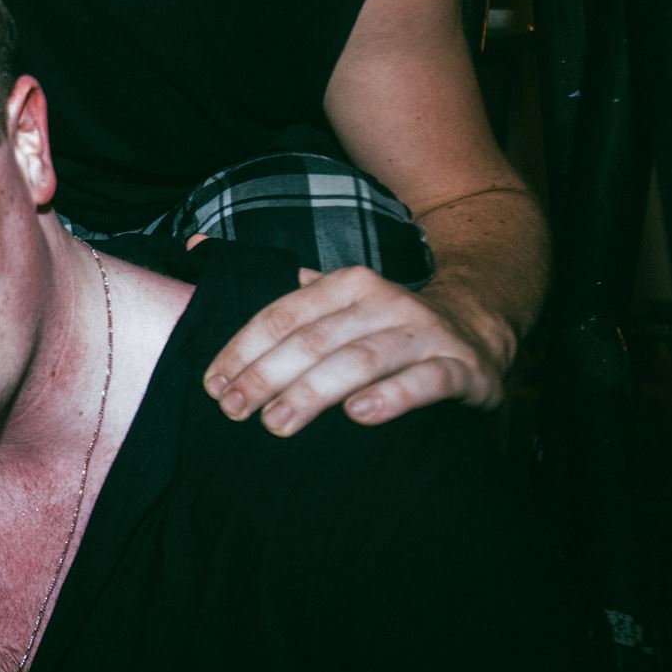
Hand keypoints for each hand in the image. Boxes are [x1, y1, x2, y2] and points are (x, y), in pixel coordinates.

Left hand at [202, 265, 508, 434]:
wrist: (479, 329)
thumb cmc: (385, 324)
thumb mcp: (334, 298)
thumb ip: (276, 287)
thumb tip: (193, 247)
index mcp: (346, 284)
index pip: (282, 315)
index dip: (243, 350)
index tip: (213, 385)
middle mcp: (384, 301)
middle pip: (314, 340)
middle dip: (267, 376)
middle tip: (234, 411)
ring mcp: (425, 334)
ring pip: (361, 360)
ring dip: (314, 393)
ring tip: (276, 424)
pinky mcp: (463, 368)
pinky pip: (426, 382)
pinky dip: (392, 397)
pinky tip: (359, 415)